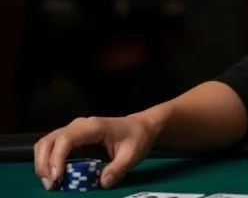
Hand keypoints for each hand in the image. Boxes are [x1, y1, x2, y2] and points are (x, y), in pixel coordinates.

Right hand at [34, 115, 156, 189]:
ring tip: (51, 183)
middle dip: (44, 164)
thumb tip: (102, 183)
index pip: (66, 139)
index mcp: (93, 126)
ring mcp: (74, 130)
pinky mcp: (72, 137)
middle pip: (49, 140)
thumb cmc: (137, 137)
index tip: (57, 178)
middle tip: (51, 185)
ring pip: (47, 143)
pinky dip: (47, 161)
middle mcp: (79, 125)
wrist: (141, 126)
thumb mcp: (132, 154)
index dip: (56, 158)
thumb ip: (118, 168)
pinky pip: (52, 146)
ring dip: (43, 163)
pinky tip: (55, 175)